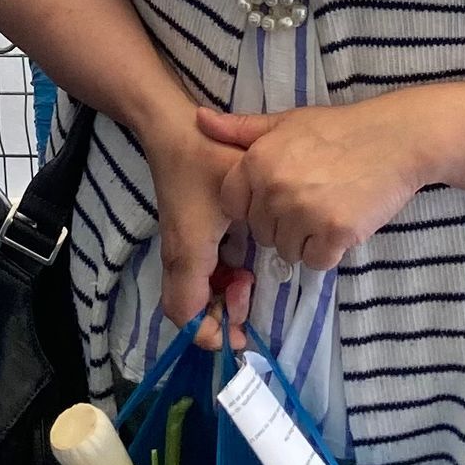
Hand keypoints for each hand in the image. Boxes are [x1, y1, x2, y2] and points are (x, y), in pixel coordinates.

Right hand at [138, 107, 254, 353]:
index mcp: (189, 249)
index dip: (211, 333)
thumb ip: (264, 209)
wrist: (173, 130)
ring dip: (221, 298)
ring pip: (193, 295)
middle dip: (220, 317)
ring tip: (247, 279)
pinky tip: (240, 266)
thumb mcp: (239, 181)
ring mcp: (179, 248)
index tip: (240, 333)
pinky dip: (218, 283)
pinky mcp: (184, 239)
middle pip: (189, 311)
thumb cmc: (207, 155)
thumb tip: (291, 240)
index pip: (187, 314)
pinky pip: (197, 277)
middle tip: (248, 294)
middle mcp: (178, 255)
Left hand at [198, 97, 427, 272]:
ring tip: (327, 209)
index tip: (278, 195)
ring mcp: (304, 213)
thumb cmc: (338, 129)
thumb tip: (198, 118)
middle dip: (282, 224)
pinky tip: (341, 224)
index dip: (254, 205)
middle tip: (312, 199)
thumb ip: (241, 129)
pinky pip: (316, 262)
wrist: (395, 139)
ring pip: (287, 251)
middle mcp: (275, 188)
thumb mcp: (286, 121)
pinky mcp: (335, 233)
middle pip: (261, 233)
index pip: (233, 206)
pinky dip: (328, 251)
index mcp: (257, 161)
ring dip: (305, 240)